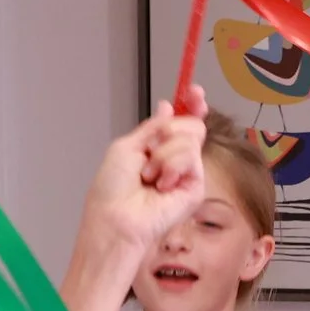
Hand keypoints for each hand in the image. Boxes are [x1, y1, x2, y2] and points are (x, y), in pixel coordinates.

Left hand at [80, 87, 208, 253]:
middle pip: (192, 125)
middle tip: (151, 153)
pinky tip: (161, 186)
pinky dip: (170, 166)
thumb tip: (168, 106)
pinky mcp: (196, 187)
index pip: (182, 121)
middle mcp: (175, 159)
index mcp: (157, 148)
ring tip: (150, 177)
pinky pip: (192, 157)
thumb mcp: (126, 146)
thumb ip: (152, 126)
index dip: (192, 105)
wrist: (117, 218)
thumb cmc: (112, 188)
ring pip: (191, 139)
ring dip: (163, 155)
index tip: (195, 92)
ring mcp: (187, 173)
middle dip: (170, 132)